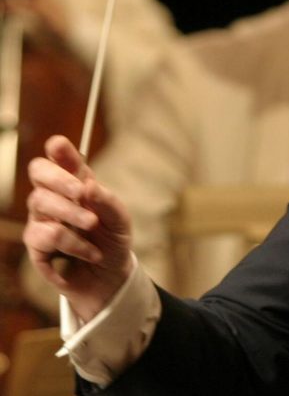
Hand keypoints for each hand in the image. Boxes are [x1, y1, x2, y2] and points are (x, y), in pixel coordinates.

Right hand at [23, 135, 133, 320]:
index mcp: (77, 183)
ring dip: (72, 213)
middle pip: (39, 171)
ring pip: (41, 202)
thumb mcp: (119, 219)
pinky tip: (91, 252)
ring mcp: (41, 219)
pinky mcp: (36, 245)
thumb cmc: (113, 240)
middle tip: (81, 191)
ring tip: (93, 226)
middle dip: (59, 177)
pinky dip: (74, 243)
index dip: (58, 150)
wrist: (109, 276)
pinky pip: (47, 235)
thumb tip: (88, 185)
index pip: (60, 159)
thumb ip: (106, 201)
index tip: (59, 146)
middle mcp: (55, 196)